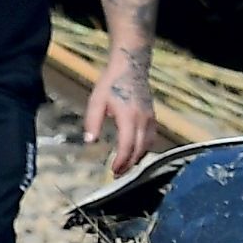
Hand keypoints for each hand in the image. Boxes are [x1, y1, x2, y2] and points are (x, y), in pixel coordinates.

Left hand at [84, 51, 158, 177]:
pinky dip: (144, 149)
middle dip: (130, 165)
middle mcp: (143, 120)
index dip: (122, 161)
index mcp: (128, 117)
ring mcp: (151, 119)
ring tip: (125, 167)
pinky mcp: (153, 118)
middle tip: (118, 174)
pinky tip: (134, 153)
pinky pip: (151, 139)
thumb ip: (92, 122)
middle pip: (140, 150)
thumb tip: (89, 141)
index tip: (113, 171)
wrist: (131, 68)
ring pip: (148, 146)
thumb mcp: (96, 101)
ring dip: (137, 158)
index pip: (128, 146)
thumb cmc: (110, 84)